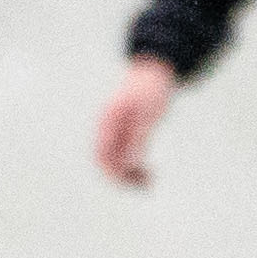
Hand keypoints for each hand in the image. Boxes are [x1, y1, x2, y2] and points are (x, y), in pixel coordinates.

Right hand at [92, 55, 182, 187]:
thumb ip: (139, 137)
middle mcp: (106, 127)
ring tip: (149, 181)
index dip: (114, 173)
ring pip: (112, 160)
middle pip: (104, 161)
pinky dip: (130, 166)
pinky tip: (146, 171)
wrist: (154, 71)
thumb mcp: (150, 113)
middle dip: (121, 177)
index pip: (102, 154)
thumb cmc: (152, 89)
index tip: (135, 184)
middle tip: (146, 186)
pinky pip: (120, 155)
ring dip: (126, 174)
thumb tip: (130, 163)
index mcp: (108, 120)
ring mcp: (112, 130)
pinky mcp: (122, 133)